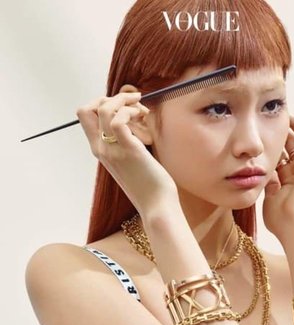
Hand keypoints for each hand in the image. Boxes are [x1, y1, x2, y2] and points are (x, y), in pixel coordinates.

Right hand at [76, 84, 177, 216]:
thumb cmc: (149, 185)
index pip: (85, 117)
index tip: (124, 106)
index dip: (102, 103)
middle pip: (86, 109)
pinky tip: (142, 117)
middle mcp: (101, 149)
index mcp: (100, 151)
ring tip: (141, 110)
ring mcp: (112, 150)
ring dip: (124, 101)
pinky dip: (129, 111)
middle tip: (134, 104)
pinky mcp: (128, 150)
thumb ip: (126, 144)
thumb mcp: (131, 162)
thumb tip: (135, 123)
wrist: (156, 206)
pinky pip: (118, 121)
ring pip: (104, 110)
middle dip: (110, 98)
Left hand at [262, 111, 293, 243]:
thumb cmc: (279, 219)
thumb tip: (257, 168)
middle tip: (273, 118)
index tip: (261, 132)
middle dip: (283, 132)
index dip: (271, 145)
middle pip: (291, 145)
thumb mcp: (265, 197)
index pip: (279, 156)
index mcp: (284, 180)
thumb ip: (263, 182)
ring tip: (288, 114)